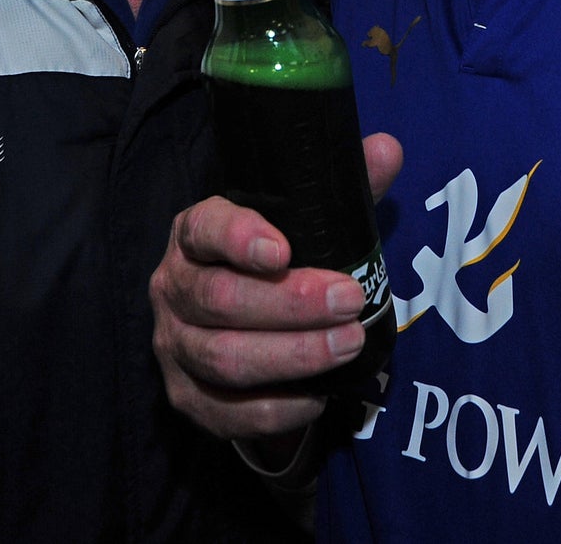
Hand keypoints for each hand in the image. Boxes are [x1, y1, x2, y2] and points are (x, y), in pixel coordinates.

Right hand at [150, 133, 402, 443]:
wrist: (236, 322)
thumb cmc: (277, 259)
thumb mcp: (305, 217)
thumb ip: (344, 183)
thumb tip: (388, 149)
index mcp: (194, 234)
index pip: (204, 228)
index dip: (238, 238)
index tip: (283, 249)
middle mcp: (173, 287)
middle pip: (220, 300)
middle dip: (291, 304)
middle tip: (349, 300)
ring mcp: (174, 345)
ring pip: (223, 358)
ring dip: (292, 356)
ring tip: (348, 344)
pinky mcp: (185, 396)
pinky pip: (226, 412)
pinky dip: (276, 408)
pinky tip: (318, 395)